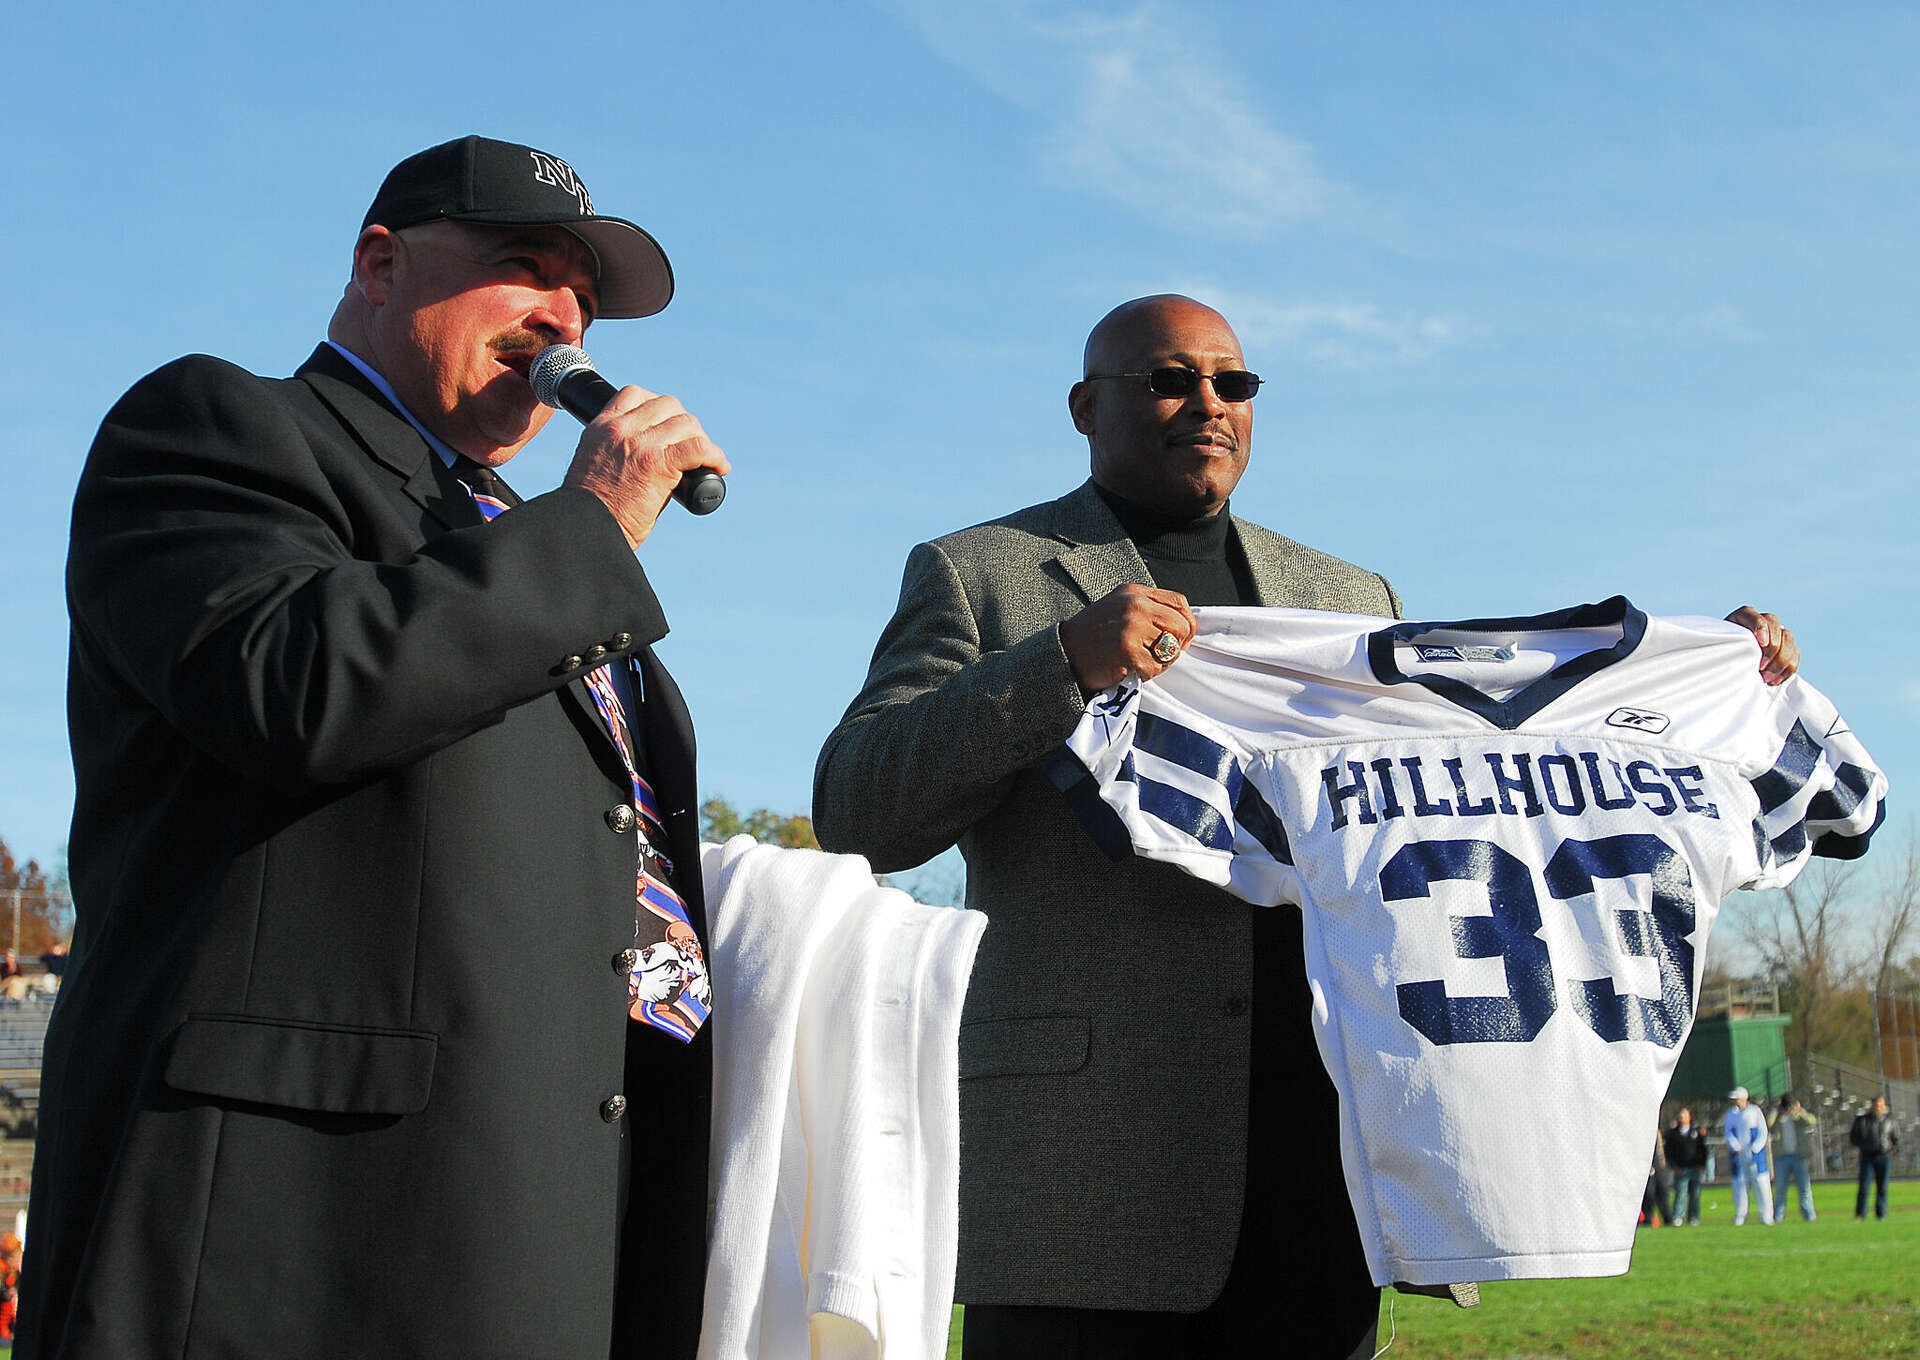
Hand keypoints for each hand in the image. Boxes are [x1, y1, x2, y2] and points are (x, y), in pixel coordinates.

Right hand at [562, 385, 729, 548]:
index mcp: (601, 427)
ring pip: (686, 422)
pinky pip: (698, 448)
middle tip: (691, 446)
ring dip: (701, 438)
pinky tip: (719, 468)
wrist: (584, 530)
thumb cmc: (591, 511)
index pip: (634, 394)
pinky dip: (714, 455)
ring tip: (706, 459)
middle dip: (684, 422)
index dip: (659, 405)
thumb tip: (658, 458)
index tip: (669, 425)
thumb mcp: (599, 465)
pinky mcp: (658, 463)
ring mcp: (640, 444)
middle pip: (667, 404)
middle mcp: (620, 430)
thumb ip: (622, 452)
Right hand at [1058, 584, 1197, 693]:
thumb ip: (1148, 610)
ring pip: (1172, 649)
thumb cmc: (1091, 636)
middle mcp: (1135, 605)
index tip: (1180, 639)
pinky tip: (1129, 669)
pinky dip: (1147, 674)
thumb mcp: (1118, 608)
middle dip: (1176, 645)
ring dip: (1161, 661)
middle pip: (1181, 626)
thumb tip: (1183, 626)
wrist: (1062, 653)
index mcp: (1134, 593)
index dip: (1187, 623)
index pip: (1179, 602)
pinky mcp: (1129, 651)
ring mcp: (1132, 628)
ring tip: (1140, 662)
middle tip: (1160, 655)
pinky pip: (1156, 667)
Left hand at [1725, 606, 1797, 685]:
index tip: (1762, 643)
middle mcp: (1763, 621)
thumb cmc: (1721, 655)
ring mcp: (1777, 633)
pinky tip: (1776, 680)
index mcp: (1743, 616)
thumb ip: (1729, 647)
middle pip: (1775, 626)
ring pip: (1788, 639)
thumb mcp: (1721, 648)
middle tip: (1761, 667)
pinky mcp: (1787, 647)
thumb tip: (1739, 658)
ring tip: (1767, 678)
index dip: (1760, 628)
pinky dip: (1788, 668)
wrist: (1730, 664)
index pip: (1754, 616)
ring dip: (1781, 660)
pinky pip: (1795, 654)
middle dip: (1772, 649)